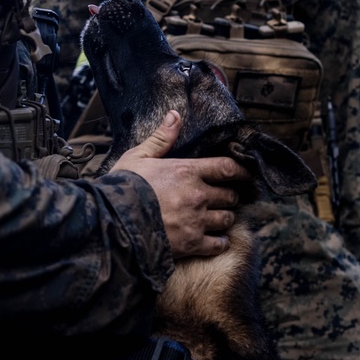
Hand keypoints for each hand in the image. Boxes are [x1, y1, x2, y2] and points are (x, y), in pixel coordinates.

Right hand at [117, 111, 246, 258]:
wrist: (112, 222)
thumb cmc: (122, 187)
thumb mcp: (138, 156)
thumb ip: (162, 138)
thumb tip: (175, 115)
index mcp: (187, 171)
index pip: (227, 168)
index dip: (241, 171)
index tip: (247, 174)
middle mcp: (198, 195)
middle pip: (230, 195)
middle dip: (231, 196)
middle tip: (227, 197)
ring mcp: (196, 221)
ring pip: (227, 219)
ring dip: (226, 217)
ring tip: (221, 217)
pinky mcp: (192, 243)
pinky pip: (218, 244)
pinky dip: (221, 242)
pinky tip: (218, 240)